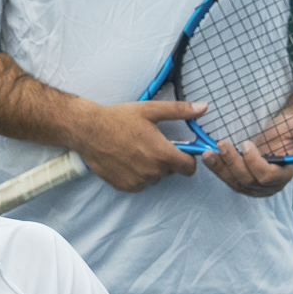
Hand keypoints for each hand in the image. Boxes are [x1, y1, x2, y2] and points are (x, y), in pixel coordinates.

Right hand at [74, 100, 202, 192]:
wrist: (88, 131)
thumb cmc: (119, 119)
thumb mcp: (151, 110)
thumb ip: (180, 111)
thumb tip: (204, 107)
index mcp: (162, 154)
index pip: (189, 168)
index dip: (188, 159)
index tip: (181, 151)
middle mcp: (151, 171)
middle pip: (171, 171)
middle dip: (166, 161)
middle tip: (151, 145)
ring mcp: (137, 181)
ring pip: (155, 178)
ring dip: (151, 168)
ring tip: (136, 151)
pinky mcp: (124, 186)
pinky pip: (140, 184)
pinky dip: (137, 175)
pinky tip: (127, 160)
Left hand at [199, 112, 292, 198]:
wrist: (277, 135)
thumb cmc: (287, 131)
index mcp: (284, 174)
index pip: (267, 176)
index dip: (255, 162)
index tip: (246, 143)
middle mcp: (268, 186)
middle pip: (247, 180)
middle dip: (233, 163)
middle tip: (221, 144)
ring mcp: (252, 187)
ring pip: (234, 181)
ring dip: (220, 167)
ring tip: (207, 152)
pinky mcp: (239, 183)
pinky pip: (226, 179)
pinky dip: (216, 168)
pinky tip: (207, 157)